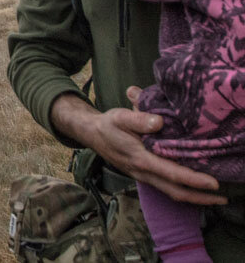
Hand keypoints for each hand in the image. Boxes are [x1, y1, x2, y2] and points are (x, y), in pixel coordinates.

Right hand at [51, 93, 225, 205]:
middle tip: (223, 199)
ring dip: (194, 197)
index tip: (214, 183)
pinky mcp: (143, 175)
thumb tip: (159, 121)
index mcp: (139, 158)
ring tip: (215, 197)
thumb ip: (139, 118)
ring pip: (171, 192)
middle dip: (200, 198)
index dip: (193, 180)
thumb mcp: (120, 116)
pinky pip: (166, 187)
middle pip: (175, 191)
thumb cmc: (108, 124)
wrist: (91, 133)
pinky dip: (182, 190)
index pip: (171, 173)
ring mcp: (143, 176)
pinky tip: (193, 187)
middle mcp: (143, 172)